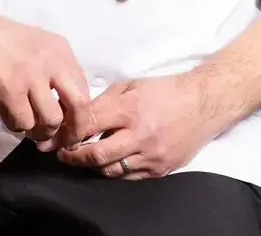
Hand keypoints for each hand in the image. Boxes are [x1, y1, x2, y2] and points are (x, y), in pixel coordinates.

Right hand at [0, 3, 90, 144]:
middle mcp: (52, 61)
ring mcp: (31, 76)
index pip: (85, 90)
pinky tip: (6, 114)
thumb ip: (52, 71)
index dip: (80, 116)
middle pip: (80, 106)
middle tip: (60, 143)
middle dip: (72, 131)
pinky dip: (15, 125)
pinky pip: (23, 123)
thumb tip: (64, 107)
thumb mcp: (35, 46)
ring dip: (40, 131)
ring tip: (26, 125)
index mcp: (60, 49)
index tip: (69, 130)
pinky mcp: (10, 90)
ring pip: (51, 121)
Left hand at [52, 75, 212, 178]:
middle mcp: (140, 135)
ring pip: (110, 170)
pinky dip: (114, 171)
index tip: (57, 136)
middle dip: (74, 156)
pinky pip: (128, 177)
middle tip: (62, 154)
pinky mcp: (160, 169)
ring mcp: (151, 155)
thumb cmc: (165, 90)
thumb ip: (104, 100)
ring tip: (82, 158)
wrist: (203, 104)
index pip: (89, 125)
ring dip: (92, 166)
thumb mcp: (131, 85)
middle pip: (96, 155)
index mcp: (130, 109)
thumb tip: (79, 113)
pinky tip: (108, 162)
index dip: (68, 132)